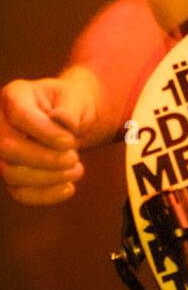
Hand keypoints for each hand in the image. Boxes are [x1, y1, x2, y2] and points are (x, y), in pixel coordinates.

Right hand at [0, 69, 101, 205]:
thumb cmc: (71, 104)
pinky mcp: (9, 172)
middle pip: (7, 147)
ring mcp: (0, 149)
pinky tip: (68, 188)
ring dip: (48, 177)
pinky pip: (18, 191)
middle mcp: (0, 122)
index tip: (70, 142)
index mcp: (15, 95)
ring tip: (77, 170)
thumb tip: (61, 121)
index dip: (44, 132)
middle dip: (45, 159)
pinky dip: (45, 194)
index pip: (19, 115)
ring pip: (11, 173)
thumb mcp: (76, 98)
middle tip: (74, 158)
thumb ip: (70, 109)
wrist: (70, 118)